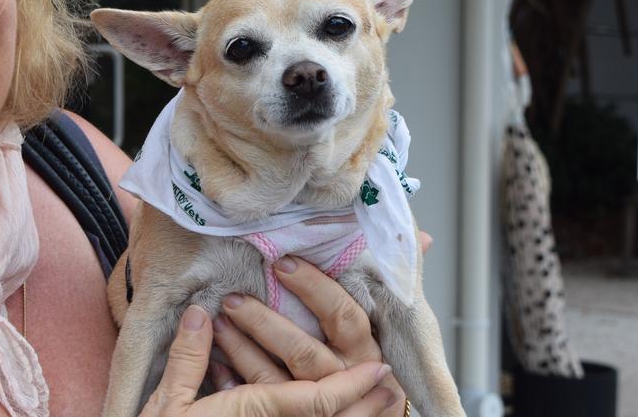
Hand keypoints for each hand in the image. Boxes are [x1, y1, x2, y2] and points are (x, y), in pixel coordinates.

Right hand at [139, 304, 396, 416]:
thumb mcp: (166, 403)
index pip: (315, 401)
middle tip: (392, 384)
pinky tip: (338, 415)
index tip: (378, 369)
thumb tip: (198, 315)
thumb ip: (187, 358)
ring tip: (381, 401)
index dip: (351, 385)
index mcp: (252, 416)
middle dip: (367, 405)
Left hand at [213, 256, 409, 416]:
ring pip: (273, 379)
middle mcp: (344, 379)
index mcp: (365, 352)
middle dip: (265, 322)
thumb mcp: (377, 328)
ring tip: (219, 322)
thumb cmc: (365, 366)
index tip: (282, 263)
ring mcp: (316, 404)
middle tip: (234, 299)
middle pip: (304, 352)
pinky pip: (256, 399)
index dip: (314, 288)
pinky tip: (214, 359)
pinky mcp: (289, 416)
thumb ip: (394, 283)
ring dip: (241, 348)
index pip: (344, 317)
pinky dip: (232, 378)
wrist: (357, 414)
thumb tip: (423, 238)